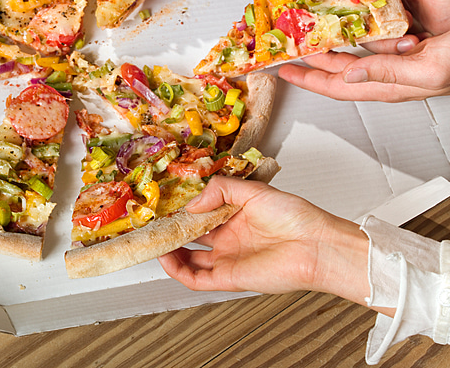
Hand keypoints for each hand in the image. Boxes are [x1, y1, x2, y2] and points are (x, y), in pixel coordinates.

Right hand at [158, 177, 369, 304]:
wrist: (317, 245)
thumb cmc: (296, 217)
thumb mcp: (253, 191)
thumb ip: (220, 190)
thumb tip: (192, 203)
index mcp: (236, 217)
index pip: (201, 215)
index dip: (182, 210)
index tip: (165, 204)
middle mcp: (230, 239)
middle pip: (191, 238)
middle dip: (171, 231)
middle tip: (153, 223)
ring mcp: (228, 259)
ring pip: (189, 260)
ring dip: (169, 252)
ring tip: (153, 240)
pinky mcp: (229, 278)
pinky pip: (196, 278)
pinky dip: (177, 271)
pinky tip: (165, 258)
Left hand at [279, 0, 449, 100]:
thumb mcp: (428, 71)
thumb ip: (387, 73)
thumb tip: (350, 74)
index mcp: (390, 83)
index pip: (338, 85)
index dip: (309, 79)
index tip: (284, 71)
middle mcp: (389, 71)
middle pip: (338, 66)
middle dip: (311, 57)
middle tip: (288, 45)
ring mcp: (398, 55)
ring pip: (353, 48)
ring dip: (330, 38)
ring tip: (307, 28)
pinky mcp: (408, 38)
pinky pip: (372, 33)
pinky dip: (355, 24)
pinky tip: (346, 15)